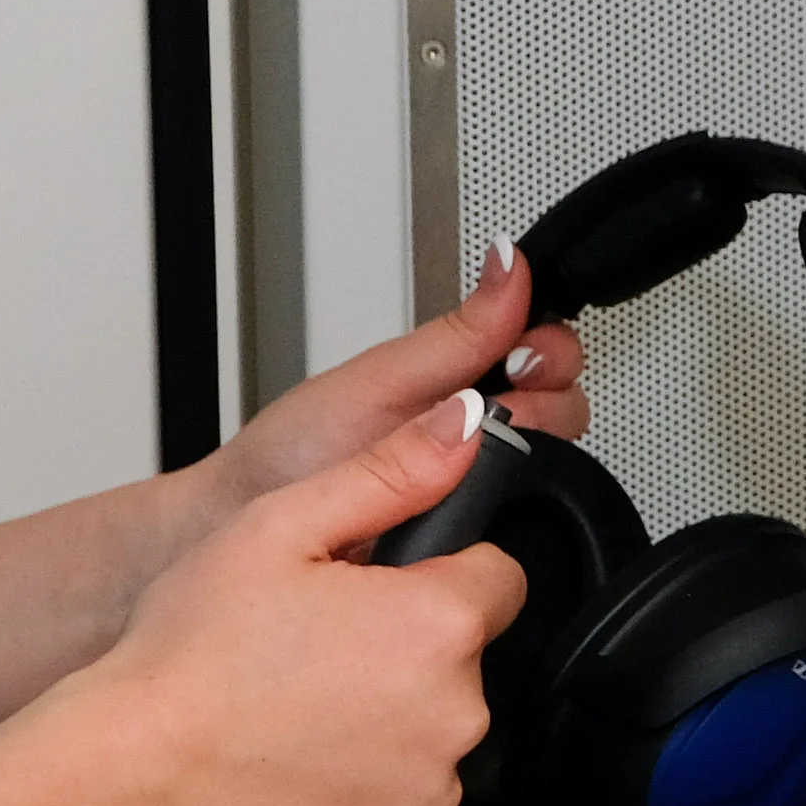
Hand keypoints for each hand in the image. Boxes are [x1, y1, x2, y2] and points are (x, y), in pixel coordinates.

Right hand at [77, 396, 529, 805]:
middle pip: (460, 661)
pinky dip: (360, 795)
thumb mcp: (279, 528)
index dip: (436, 574)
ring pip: (430, 737)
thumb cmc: (185, 666)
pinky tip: (292, 772)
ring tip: (293, 717)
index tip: (380, 593)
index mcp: (438, 625)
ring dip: (384, 726)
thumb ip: (391, 471)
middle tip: (313, 655)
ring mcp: (428, 796)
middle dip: (403, 651)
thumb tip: (462, 429)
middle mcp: (454, 716)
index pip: (497, 577)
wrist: (126, 788)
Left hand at [221, 241, 591, 512]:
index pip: (544, 350)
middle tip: (490, 405)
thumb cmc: (294, 451)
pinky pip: (519, 528)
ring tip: (462, 454)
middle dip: (541, 398)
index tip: (523, 352)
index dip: (548, 347)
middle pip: (563, 406)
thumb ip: (459, 331)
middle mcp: (474, 432)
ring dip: (525, 454)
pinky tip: (468, 505)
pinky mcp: (470, 543)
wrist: (243, 528)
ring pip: (551, 465)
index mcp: (458, 377)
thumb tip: (510, 262)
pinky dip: (505, 513)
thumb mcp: (383, 376)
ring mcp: (475, 489)